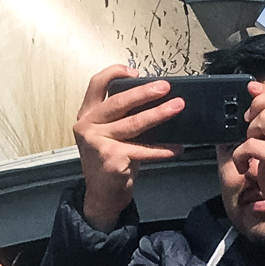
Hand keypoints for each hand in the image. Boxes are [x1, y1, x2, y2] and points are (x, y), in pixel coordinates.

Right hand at [74, 65, 182, 229]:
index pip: (96, 85)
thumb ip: (121, 117)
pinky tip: (176, 148)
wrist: (101, 194)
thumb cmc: (110, 160)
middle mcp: (87, 126)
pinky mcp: (111, 158)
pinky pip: (143, 150)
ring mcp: (97, 142)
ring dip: (159, 115)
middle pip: (118, 102)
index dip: (114, 73)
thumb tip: (155, 99)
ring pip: (133, 124)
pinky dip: (162, 150)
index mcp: (87, 115)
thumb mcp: (108, 134)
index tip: (134, 71)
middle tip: (165, 87)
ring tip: (177, 107)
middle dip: (145, 92)